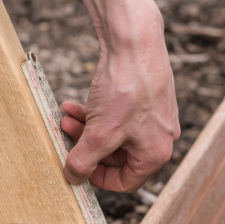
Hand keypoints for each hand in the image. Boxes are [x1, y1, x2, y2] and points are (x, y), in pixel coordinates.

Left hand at [60, 0, 179, 192]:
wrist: (134, 41)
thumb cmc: (125, 89)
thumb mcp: (99, 134)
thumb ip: (83, 161)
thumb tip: (73, 178)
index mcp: (155, 153)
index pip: (125, 181)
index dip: (97, 178)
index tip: (76, 168)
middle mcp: (160, 137)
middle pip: (117, 155)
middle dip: (87, 147)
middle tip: (65, 137)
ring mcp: (154, 116)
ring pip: (114, 132)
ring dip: (87, 129)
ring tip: (64, 118)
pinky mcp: (145, 96)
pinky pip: (118, 114)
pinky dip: (96, 112)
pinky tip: (72, 104)